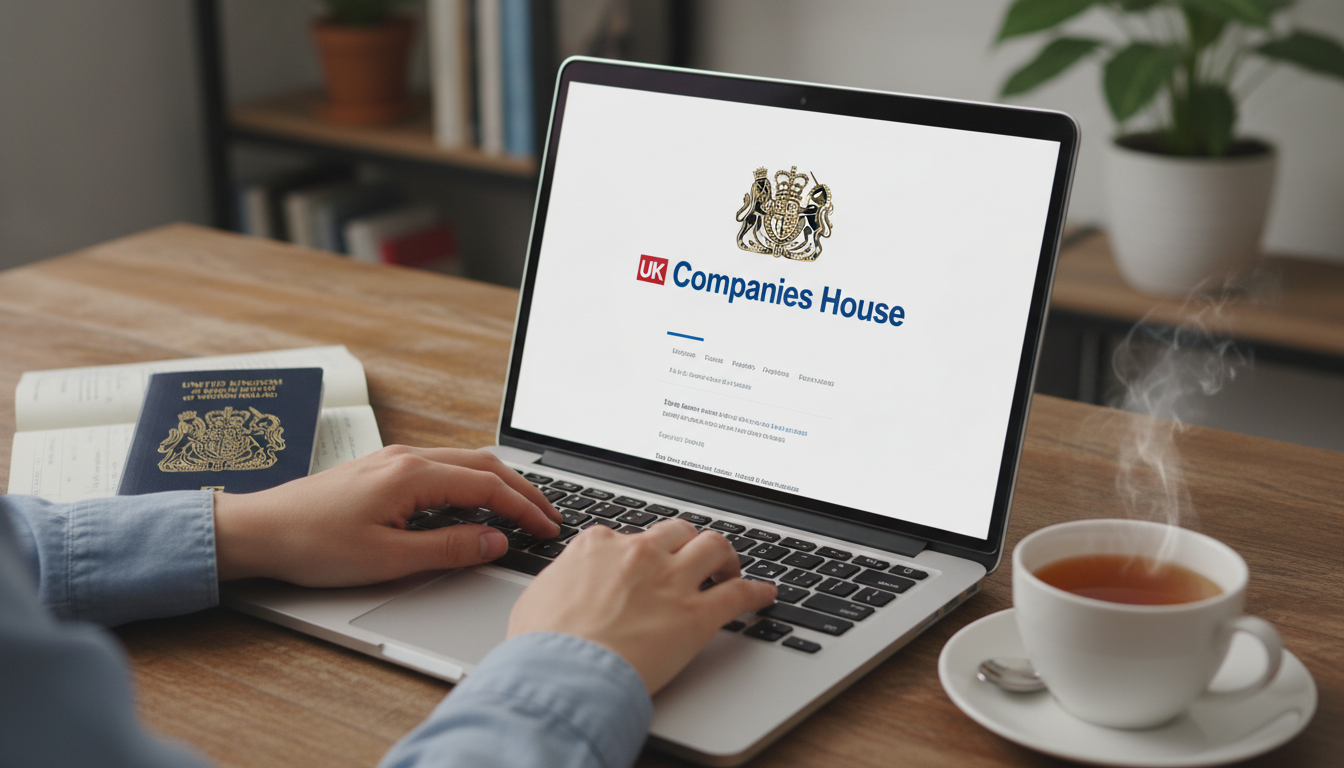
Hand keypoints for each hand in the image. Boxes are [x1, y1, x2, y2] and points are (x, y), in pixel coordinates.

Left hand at [213, 446, 560, 586]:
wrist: (258, 530)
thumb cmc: (312, 544)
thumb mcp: (388, 558)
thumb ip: (449, 549)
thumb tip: (494, 542)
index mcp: (414, 475)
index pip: (489, 488)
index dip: (524, 509)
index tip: (547, 529)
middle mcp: (408, 457)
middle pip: (484, 465)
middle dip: (522, 490)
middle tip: (548, 516)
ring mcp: (394, 459)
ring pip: (464, 462)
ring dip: (498, 484)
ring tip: (521, 509)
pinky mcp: (383, 469)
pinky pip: (442, 467)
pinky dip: (472, 483)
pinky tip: (473, 503)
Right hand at [507, 519, 777, 694]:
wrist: (562, 674)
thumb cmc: (543, 645)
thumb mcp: (538, 596)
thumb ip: (563, 579)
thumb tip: (566, 583)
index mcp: (599, 545)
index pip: (631, 533)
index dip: (642, 551)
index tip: (647, 562)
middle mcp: (639, 553)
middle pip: (678, 531)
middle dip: (687, 543)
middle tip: (692, 560)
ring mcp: (671, 580)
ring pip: (714, 547)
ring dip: (726, 557)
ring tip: (730, 570)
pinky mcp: (697, 614)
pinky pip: (739, 594)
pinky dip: (757, 592)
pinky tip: (765, 596)